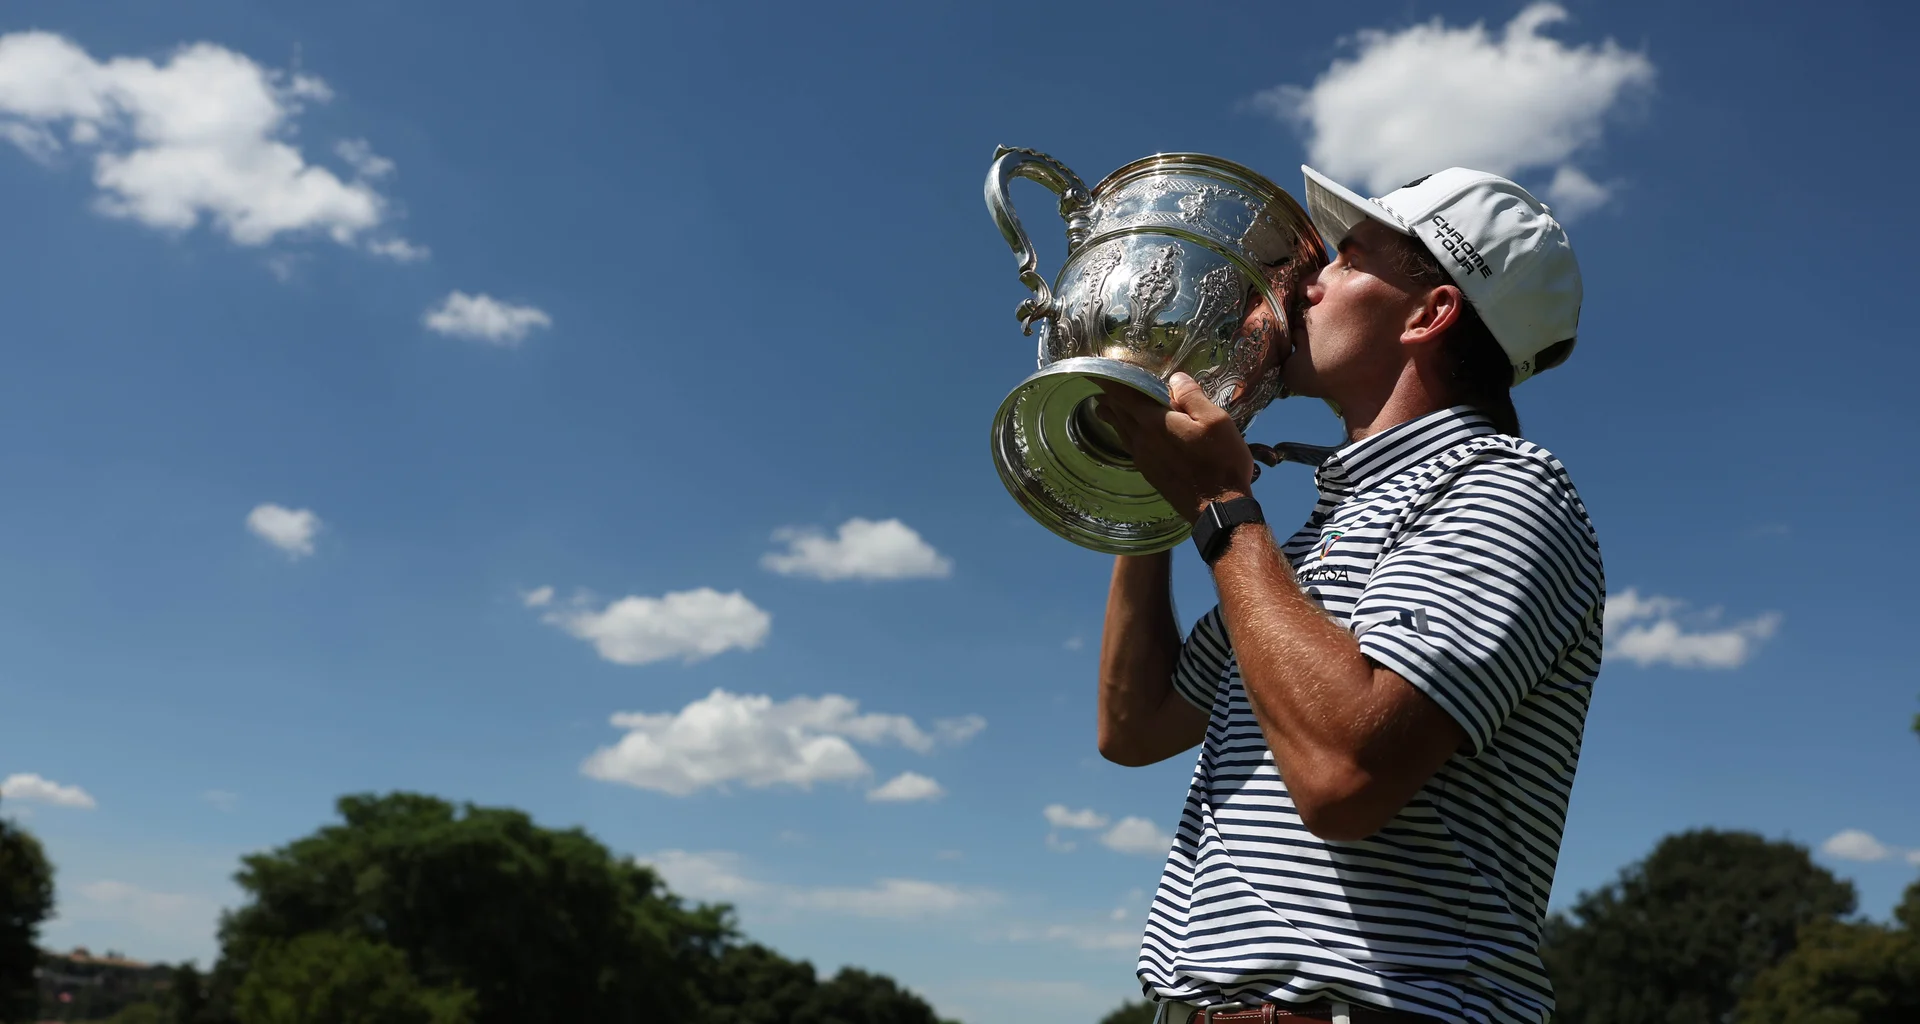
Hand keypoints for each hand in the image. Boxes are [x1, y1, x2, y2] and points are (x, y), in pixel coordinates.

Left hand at [1093, 372, 1255, 523]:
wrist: (1218, 509)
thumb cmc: (1222, 463)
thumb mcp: (1216, 421)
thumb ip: (1192, 396)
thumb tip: (1175, 379)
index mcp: (1155, 422)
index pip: (1123, 394)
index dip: (1109, 381)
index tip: (1095, 370)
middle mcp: (1143, 439)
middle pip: (1118, 413)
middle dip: (1107, 396)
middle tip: (1098, 385)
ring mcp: (1144, 458)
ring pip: (1121, 431)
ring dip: (1112, 416)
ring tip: (1103, 407)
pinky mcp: (1150, 472)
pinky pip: (1130, 445)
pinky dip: (1123, 433)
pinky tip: (1128, 435)